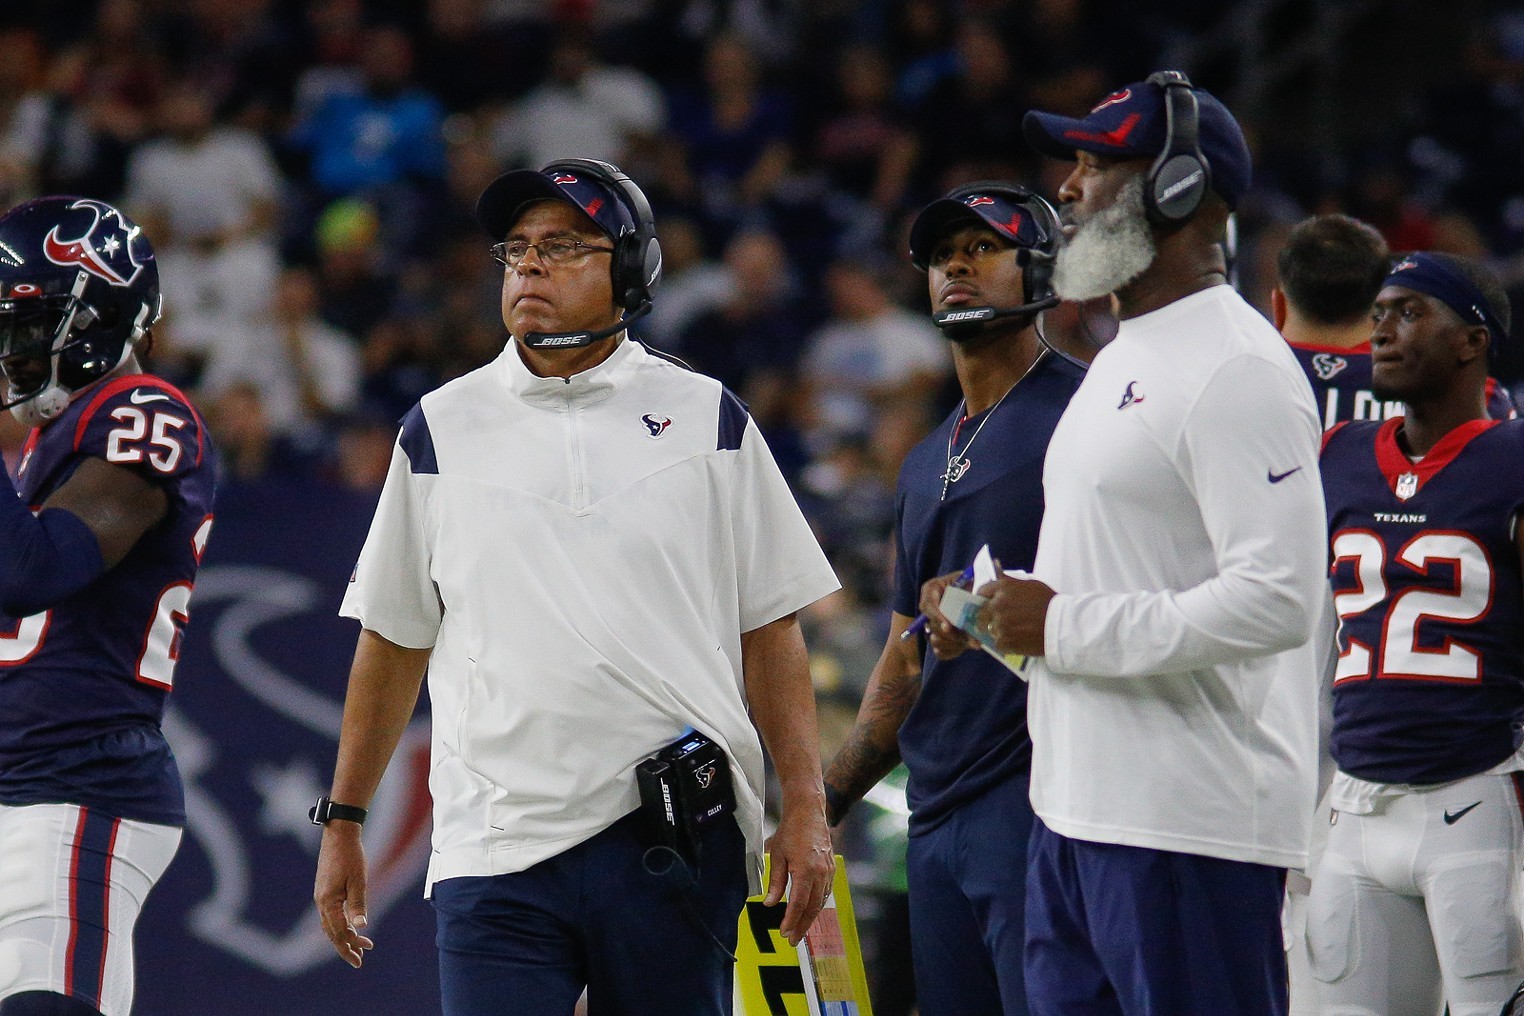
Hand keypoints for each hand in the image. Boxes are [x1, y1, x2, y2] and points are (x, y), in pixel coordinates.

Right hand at [314, 823, 374, 967]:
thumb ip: (358, 904)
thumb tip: (361, 926)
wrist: (339, 834)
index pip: (339, 932)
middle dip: (346, 947)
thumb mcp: (359, 880)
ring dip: (344, 936)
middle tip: (360, 960)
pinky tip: (351, 926)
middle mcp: (321, 902)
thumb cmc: (351, 856)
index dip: (350, 946)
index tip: (362, 956)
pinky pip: (330, 915)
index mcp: (328, 902)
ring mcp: (321, 896)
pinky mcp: (324, 891)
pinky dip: (340, 924)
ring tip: (360, 945)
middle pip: (332, 933)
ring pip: (330, 925)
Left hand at [762, 798, 835, 945]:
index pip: (798, 903)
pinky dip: (817, 905)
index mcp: (805, 870)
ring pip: (821, 902)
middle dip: (802, 926)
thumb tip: (770, 904)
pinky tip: (809, 911)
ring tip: (799, 930)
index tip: (784, 933)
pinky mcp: (831, 868)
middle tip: (792, 940)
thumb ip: (775, 882)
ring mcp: (828, 871)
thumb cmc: (790, 831)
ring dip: (810, 917)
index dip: (791, 921)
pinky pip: (825, 892)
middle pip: (812, 907)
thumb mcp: (777, 856)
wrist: (809, 812)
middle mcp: (820, 873)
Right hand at [919, 570, 977, 659]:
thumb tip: (996, 563)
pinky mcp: (937, 638)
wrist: (973, 601)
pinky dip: (952, 651)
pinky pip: (939, 651)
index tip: (948, 626)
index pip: (928, 604)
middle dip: (952, 635)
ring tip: (972, 643)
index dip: (937, 616)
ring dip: (954, 644)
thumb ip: (985, 573)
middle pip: (932, 626)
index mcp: (932, 590)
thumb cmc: (973, 586)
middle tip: (970, 640)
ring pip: (935, 640)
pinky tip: (965, 647)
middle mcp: (929, 607)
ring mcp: (931, 624)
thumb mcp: (977, 577)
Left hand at [976, 575, 1055, 655]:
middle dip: (987, 617)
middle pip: (981, 613)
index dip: (984, 598)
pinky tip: (1017, 640)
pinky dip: (1005, 643)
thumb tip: (994, 565)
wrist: (1061, 624)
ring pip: (988, 629)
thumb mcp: (1028, 584)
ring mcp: (999, 624)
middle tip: (999, 621)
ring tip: (1012, 631)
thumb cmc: (1048, 602)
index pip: (981, 592)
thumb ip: (1008, 580)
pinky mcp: (1004, 642)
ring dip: (997, 631)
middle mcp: (997, 605)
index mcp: (1002, 588)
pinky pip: (997, 643)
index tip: (987, 603)